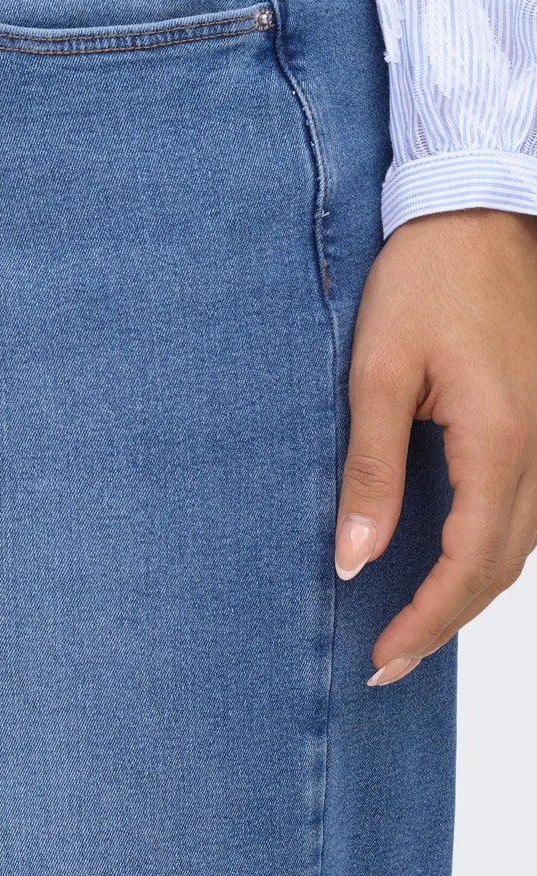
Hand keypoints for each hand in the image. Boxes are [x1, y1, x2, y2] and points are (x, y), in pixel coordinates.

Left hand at [336, 208, 536, 683]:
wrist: (476, 214)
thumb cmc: (424, 282)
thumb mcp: (378, 373)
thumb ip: (371, 470)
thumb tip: (355, 558)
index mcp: (501, 441)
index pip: (469, 563)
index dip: (428, 620)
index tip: (381, 657)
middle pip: (503, 567)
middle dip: (447, 622)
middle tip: (388, 661)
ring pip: (523, 544)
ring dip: (471, 590)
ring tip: (413, 624)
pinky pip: (528, 508)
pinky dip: (490, 549)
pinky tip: (449, 560)